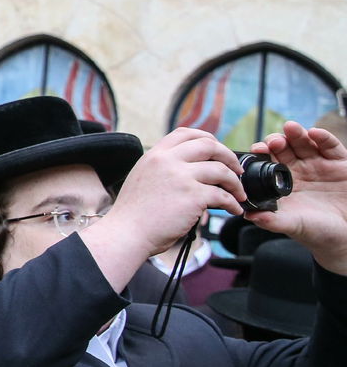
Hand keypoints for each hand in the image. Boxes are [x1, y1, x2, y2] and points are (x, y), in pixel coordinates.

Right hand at [89, 127, 245, 263]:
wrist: (127, 233)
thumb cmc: (134, 213)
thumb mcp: (142, 178)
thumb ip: (162, 167)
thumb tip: (189, 168)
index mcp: (155, 155)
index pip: (186, 133)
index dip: (208, 138)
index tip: (218, 150)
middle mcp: (168, 161)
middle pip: (209, 145)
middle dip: (229, 157)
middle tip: (236, 170)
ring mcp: (181, 177)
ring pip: (221, 170)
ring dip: (235, 183)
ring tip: (238, 194)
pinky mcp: (192, 196)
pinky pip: (223, 195)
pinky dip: (233, 203)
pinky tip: (233, 209)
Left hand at [248, 122, 346, 271]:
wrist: (346, 236)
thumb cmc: (316, 231)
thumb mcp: (293, 225)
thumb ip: (272, 221)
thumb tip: (248, 216)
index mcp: (281, 181)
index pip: (269, 161)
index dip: (263, 153)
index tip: (257, 150)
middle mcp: (298, 169)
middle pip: (285, 148)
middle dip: (277, 141)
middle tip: (274, 142)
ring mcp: (318, 164)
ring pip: (304, 143)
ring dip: (296, 134)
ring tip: (290, 128)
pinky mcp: (340, 164)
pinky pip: (330, 147)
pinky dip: (323, 138)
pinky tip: (315, 133)